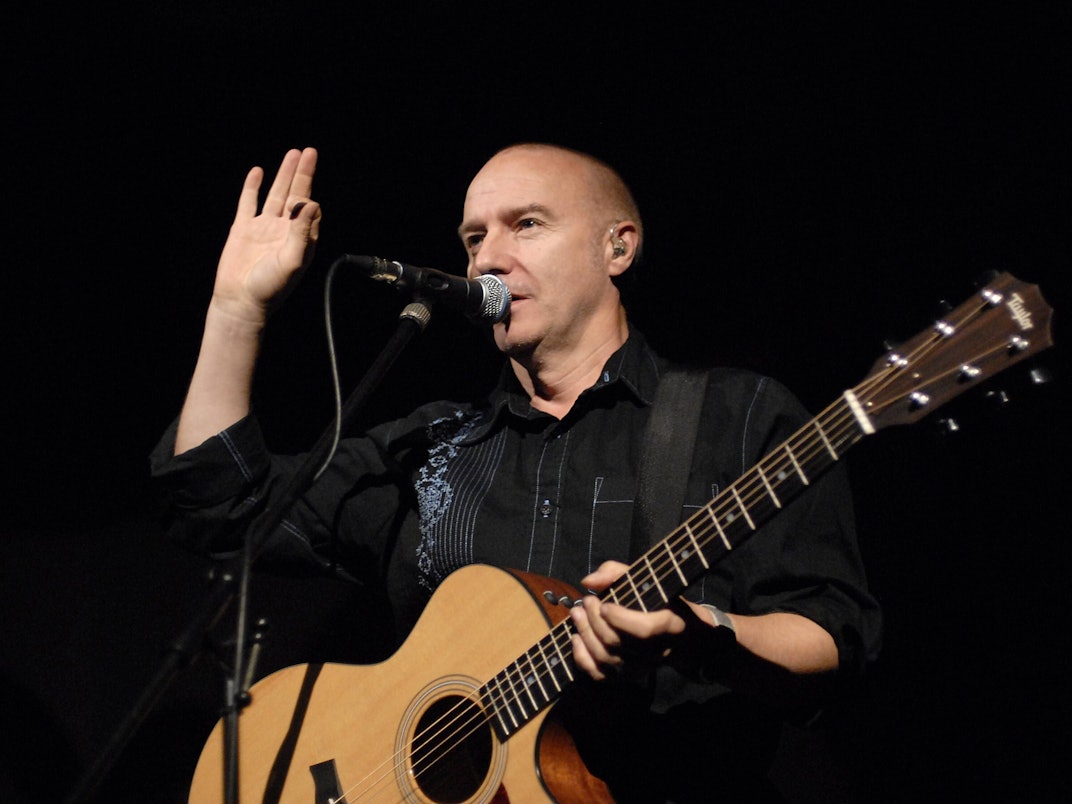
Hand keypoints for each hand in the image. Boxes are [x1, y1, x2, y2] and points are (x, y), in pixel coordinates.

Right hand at [212, 147, 321, 322]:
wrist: (240, 301)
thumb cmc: (271, 287)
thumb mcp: (292, 260)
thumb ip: (302, 232)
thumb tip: (312, 203)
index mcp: (300, 239)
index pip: (311, 210)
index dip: (311, 195)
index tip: (308, 194)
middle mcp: (284, 230)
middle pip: (296, 194)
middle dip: (303, 173)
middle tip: (310, 152)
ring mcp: (263, 228)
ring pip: (275, 194)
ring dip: (284, 174)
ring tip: (293, 154)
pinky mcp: (243, 229)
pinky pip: (248, 203)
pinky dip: (252, 187)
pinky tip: (258, 172)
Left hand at [570, 560, 730, 682]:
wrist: (685, 638)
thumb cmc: (663, 602)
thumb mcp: (648, 580)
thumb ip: (617, 573)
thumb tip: (588, 581)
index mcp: (669, 625)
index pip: (643, 630)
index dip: (619, 618)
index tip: (604, 603)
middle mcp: (656, 652)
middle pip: (617, 642)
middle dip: (594, 620)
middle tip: (585, 601)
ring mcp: (641, 667)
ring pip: (605, 658)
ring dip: (585, 634)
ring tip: (577, 613)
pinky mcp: (628, 676)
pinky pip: (600, 675)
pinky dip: (582, 658)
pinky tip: (576, 638)